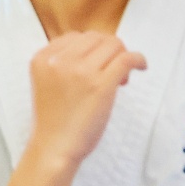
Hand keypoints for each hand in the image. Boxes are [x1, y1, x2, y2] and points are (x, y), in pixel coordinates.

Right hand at [29, 32, 146, 169]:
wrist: (54, 149)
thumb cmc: (55, 118)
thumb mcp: (49, 80)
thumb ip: (66, 61)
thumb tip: (104, 46)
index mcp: (43, 58)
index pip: (76, 36)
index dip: (91, 48)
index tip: (96, 65)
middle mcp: (59, 61)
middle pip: (97, 38)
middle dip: (108, 51)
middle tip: (111, 72)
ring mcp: (80, 72)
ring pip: (114, 45)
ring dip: (122, 56)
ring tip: (119, 79)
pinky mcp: (100, 85)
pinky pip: (127, 58)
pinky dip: (139, 59)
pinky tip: (141, 67)